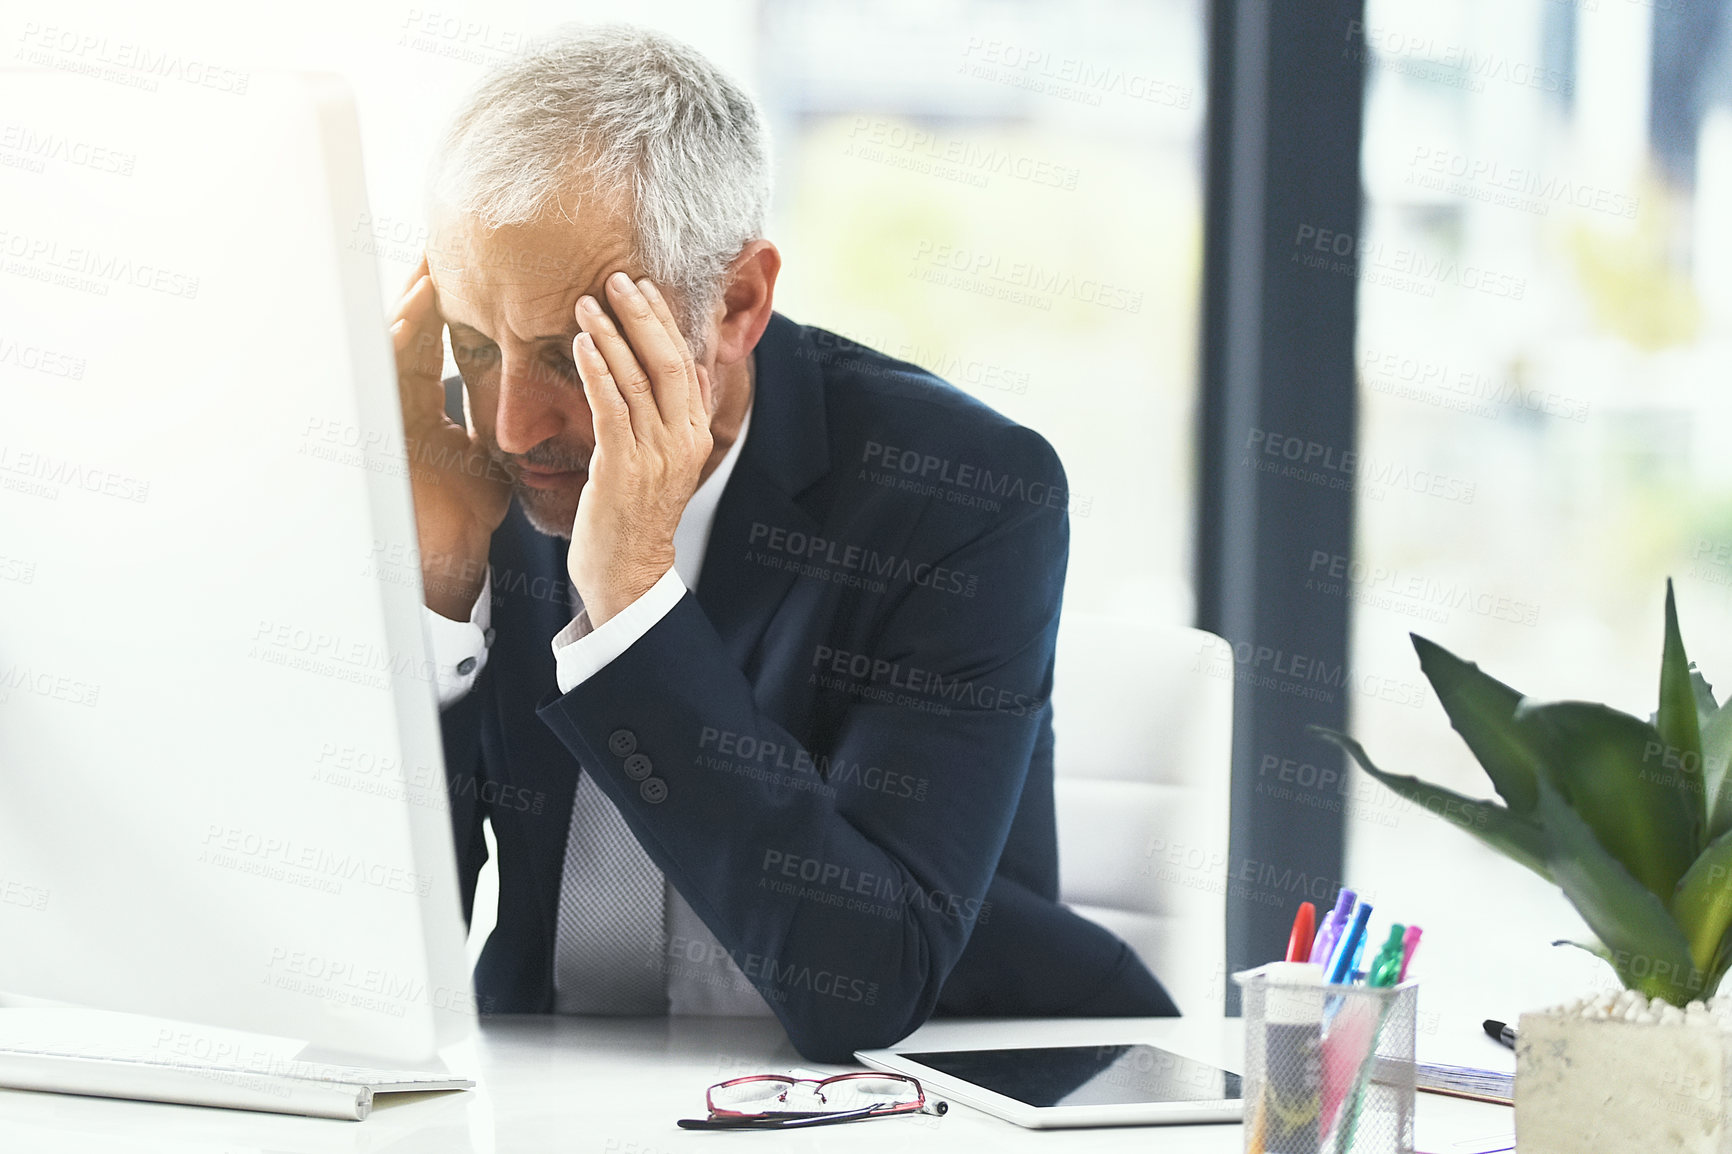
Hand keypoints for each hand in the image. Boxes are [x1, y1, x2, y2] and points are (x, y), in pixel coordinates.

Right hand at [391, 256, 512, 619]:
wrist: (444, 558)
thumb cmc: (463, 513)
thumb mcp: (486, 455)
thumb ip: (500, 421)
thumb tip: (537, 395)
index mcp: (426, 405)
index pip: (435, 343)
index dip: (447, 304)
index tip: (467, 266)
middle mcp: (402, 402)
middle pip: (409, 334)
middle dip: (421, 290)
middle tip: (438, 245)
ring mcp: (386, 413)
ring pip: (391, 348)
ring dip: (409, 306)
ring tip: (427, 269)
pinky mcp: (378, 428)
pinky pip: (385, 375)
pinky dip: (397, 342)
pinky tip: (413, 314)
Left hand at [567, 271, 713, 625]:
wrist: (628, 573)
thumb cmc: (637, 516)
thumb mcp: (666, 462)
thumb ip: (678, 418)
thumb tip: (690, 374)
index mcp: (695, 434)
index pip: (685, 362)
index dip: (665, 321)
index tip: (643, 287)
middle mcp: (683, 441)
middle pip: (668, 361)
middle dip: (642, 315)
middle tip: (617, 279)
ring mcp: (656, 455)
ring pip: (637, 380)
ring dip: (611, 335)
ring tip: (587, 303)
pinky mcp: (623, 468)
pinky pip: (612, 408)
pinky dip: (597, 372)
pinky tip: (582, 345)